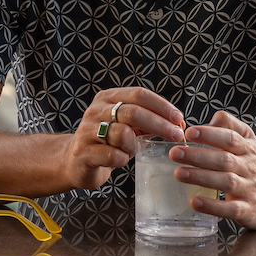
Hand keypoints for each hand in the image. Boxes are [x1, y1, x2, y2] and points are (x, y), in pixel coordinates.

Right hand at [63, 88, 184, 189]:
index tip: (179, 119)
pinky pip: (113, 155)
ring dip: (135, 145)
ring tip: (133, 150)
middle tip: (176, 136)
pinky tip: (120, 160)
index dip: (161, 106)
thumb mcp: (125, 125)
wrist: (76, 161)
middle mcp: (95, 110)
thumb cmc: (107, 142)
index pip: (138, 94)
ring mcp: (87, 130)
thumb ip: (146, 120)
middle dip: (159, 124)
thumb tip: (177, 122)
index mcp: (107, 98)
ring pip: (122, 134)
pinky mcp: (83, 152)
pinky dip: (123, 159)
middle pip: (133, 112)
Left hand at [168, 110, 255, 229]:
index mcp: (247, 149)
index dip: (210, 134)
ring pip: (226, 182)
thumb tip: (209, 119)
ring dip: (201, 177)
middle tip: (175, 153)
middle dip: (198, 156)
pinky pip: (231, 209)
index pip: (230, 138)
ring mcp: (250, 190)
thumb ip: (229, 126)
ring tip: (179, 173)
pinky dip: (213, 206)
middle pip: (224, 160)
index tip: (189, 132)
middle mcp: (249, 168)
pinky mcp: (249, 211)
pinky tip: (195, 201)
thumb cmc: (254, 166)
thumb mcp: (248, 141)